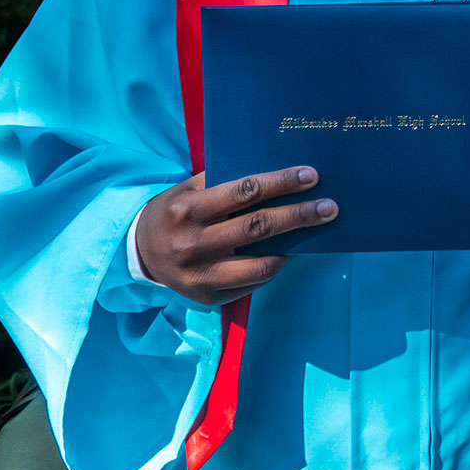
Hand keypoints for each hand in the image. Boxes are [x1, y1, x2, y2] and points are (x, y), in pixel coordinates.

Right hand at [133, 166, 337, 305]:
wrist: (139, 252)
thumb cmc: (175, 211)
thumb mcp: (188, 189)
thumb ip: (223, 182)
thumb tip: (276, 173)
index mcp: (188, 209)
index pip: (244, 191)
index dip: (281, 183)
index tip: (311, 175)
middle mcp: (192, 244)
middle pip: (257, 227)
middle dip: (299, 215)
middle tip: (330, 207)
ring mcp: (199, 275)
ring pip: (260, 264)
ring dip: (293, 247)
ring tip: (316, 232)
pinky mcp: (207, 297)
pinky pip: (252, 283)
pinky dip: (274, 266)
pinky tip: (287, 253)